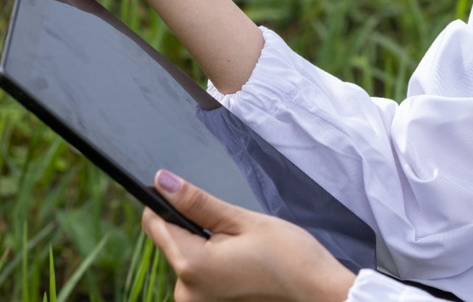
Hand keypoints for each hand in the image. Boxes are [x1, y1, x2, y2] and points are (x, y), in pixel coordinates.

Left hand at [142, 170, 355, 301]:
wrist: (318, 294)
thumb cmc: (289, 257)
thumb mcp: (244, 220)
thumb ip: (197, 203)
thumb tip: (162, 181)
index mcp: (192, 266)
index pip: (154, 224)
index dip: (166, 202)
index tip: (187, 194)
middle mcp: (186, 293)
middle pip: (171, 242)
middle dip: (193, 228)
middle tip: (233, 229)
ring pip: (186, 259)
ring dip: (204, 248)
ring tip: (241, 250)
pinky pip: (198, 278)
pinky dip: (213, 266)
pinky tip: (240, 265)